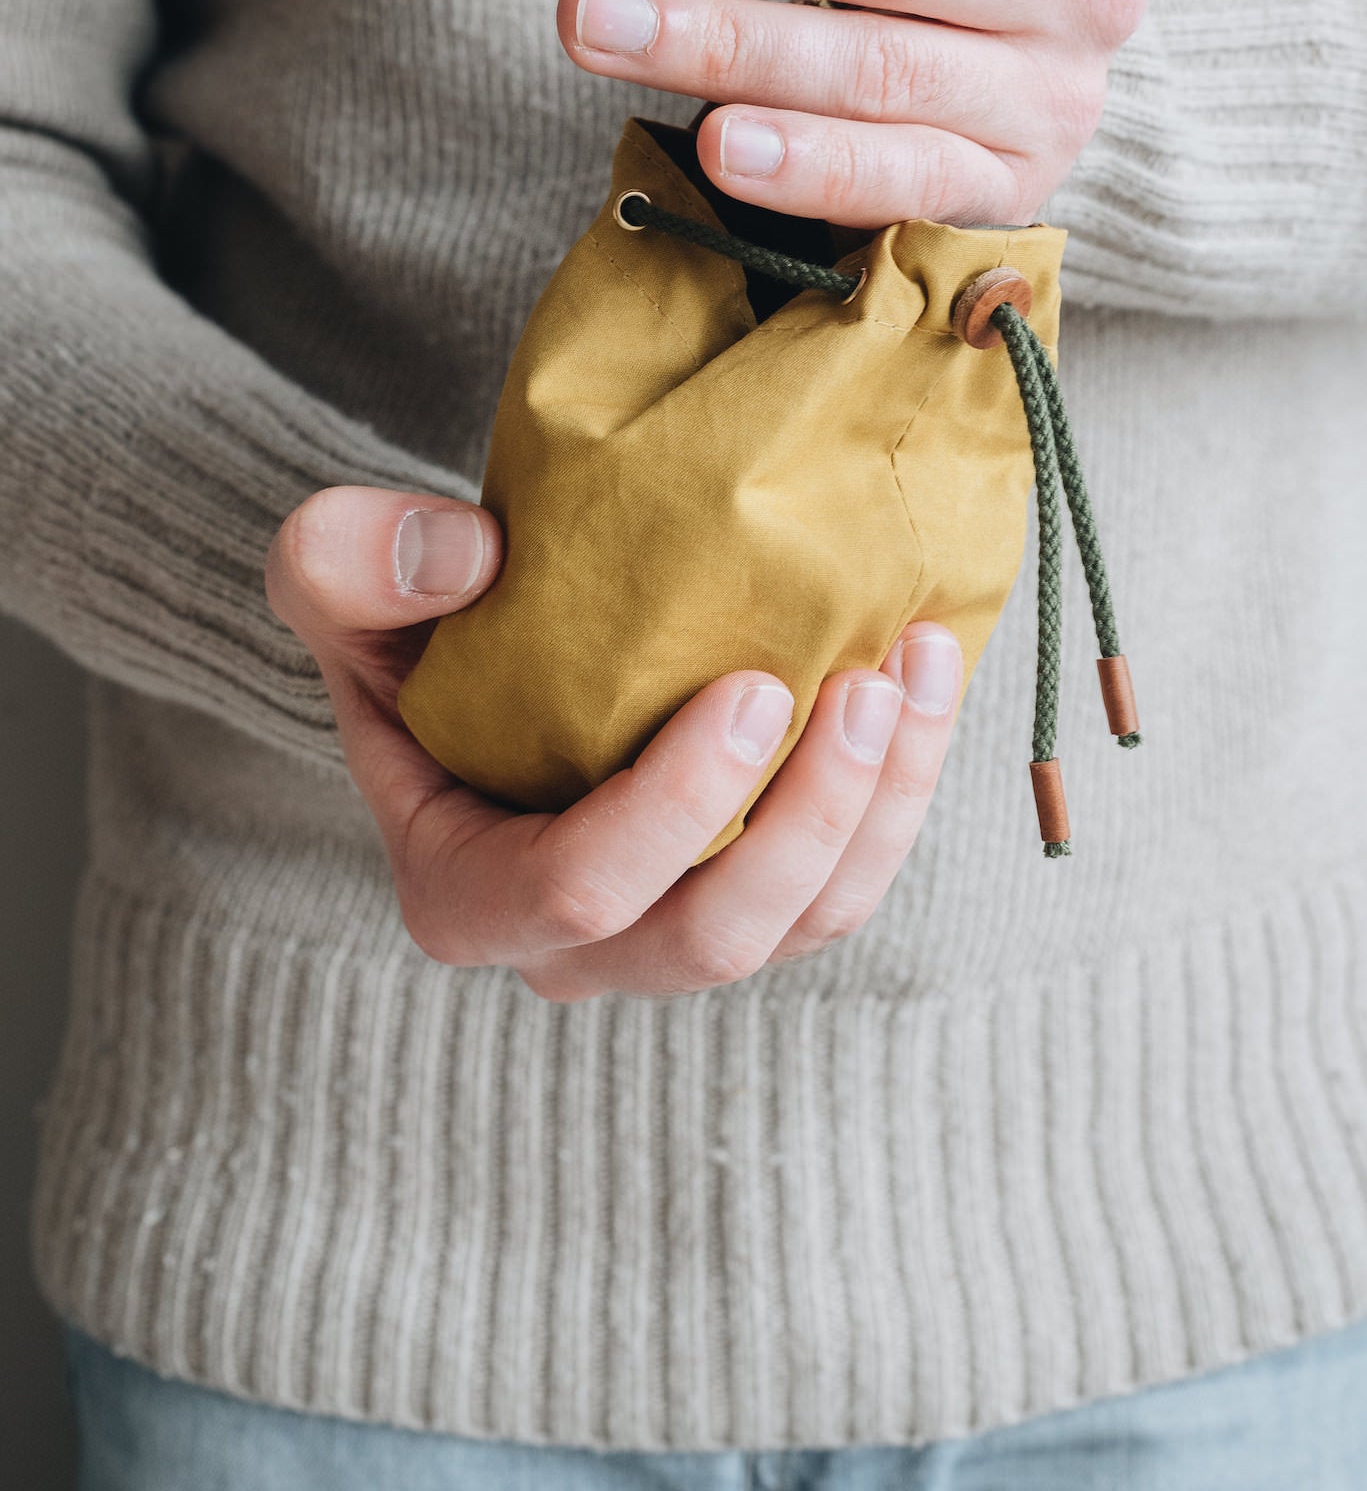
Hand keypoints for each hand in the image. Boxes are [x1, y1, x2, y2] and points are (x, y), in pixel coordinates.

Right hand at [265, 484, 962, 999]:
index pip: (578, 890)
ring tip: (918, 669)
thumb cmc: (402, 623)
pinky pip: (842, 884)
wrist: (477, 648)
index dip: (678, 808)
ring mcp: (672, 935)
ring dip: (880, 807)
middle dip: (811, 819)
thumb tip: (473, 560)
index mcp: (468, 896)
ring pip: (804, 923)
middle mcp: (577, 949)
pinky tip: (925, 684)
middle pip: (714, 936)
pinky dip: (897, 795)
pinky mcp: (750, 895)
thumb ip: (349, 559)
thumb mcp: (335, 573)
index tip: (754, 688)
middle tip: (866, 684)